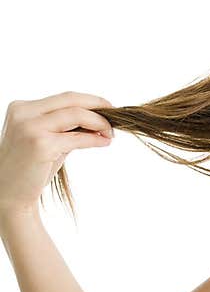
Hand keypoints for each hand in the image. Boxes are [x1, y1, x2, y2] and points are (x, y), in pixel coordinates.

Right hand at [0, 92, 114, 215]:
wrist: (9, 194)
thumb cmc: (31, 166)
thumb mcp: (48, 139)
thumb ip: (67, 126)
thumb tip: (100, 119)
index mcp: (22, 108)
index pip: (65, 98)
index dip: (91, 101)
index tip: (108, 108)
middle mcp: (23, 113)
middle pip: (72, 100)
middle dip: (98, 106)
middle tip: (116, 117)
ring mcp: (30, 128)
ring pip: (77, 114)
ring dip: (100, 122)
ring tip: (110, 133)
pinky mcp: (40, 144)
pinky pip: (77, 137)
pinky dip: (95, 138)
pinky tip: (104, 142)